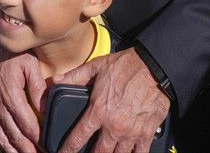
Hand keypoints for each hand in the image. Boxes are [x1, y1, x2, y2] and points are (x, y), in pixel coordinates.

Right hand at [0, 15, 44, 152]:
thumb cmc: (11, 53)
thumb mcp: (29, 64)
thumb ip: (37, 87)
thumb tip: (45, 107)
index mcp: (11, 97)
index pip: (28, 126)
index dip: (39, 140)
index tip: (49, 147)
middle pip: (15, 137)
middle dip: (29, 150)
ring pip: (3, 137)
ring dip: (16, 150)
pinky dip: (3, 142)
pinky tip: (11, 148)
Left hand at [54, 48, 169, 152]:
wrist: (155, 66)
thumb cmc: (127, 65)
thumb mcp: (96, 66)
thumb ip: (74, 76)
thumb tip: (54, 81)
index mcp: (99, 111)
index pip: (78, 138)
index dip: (68, 149)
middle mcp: (114, 126)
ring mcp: (131, 132)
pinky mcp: (147, 133)